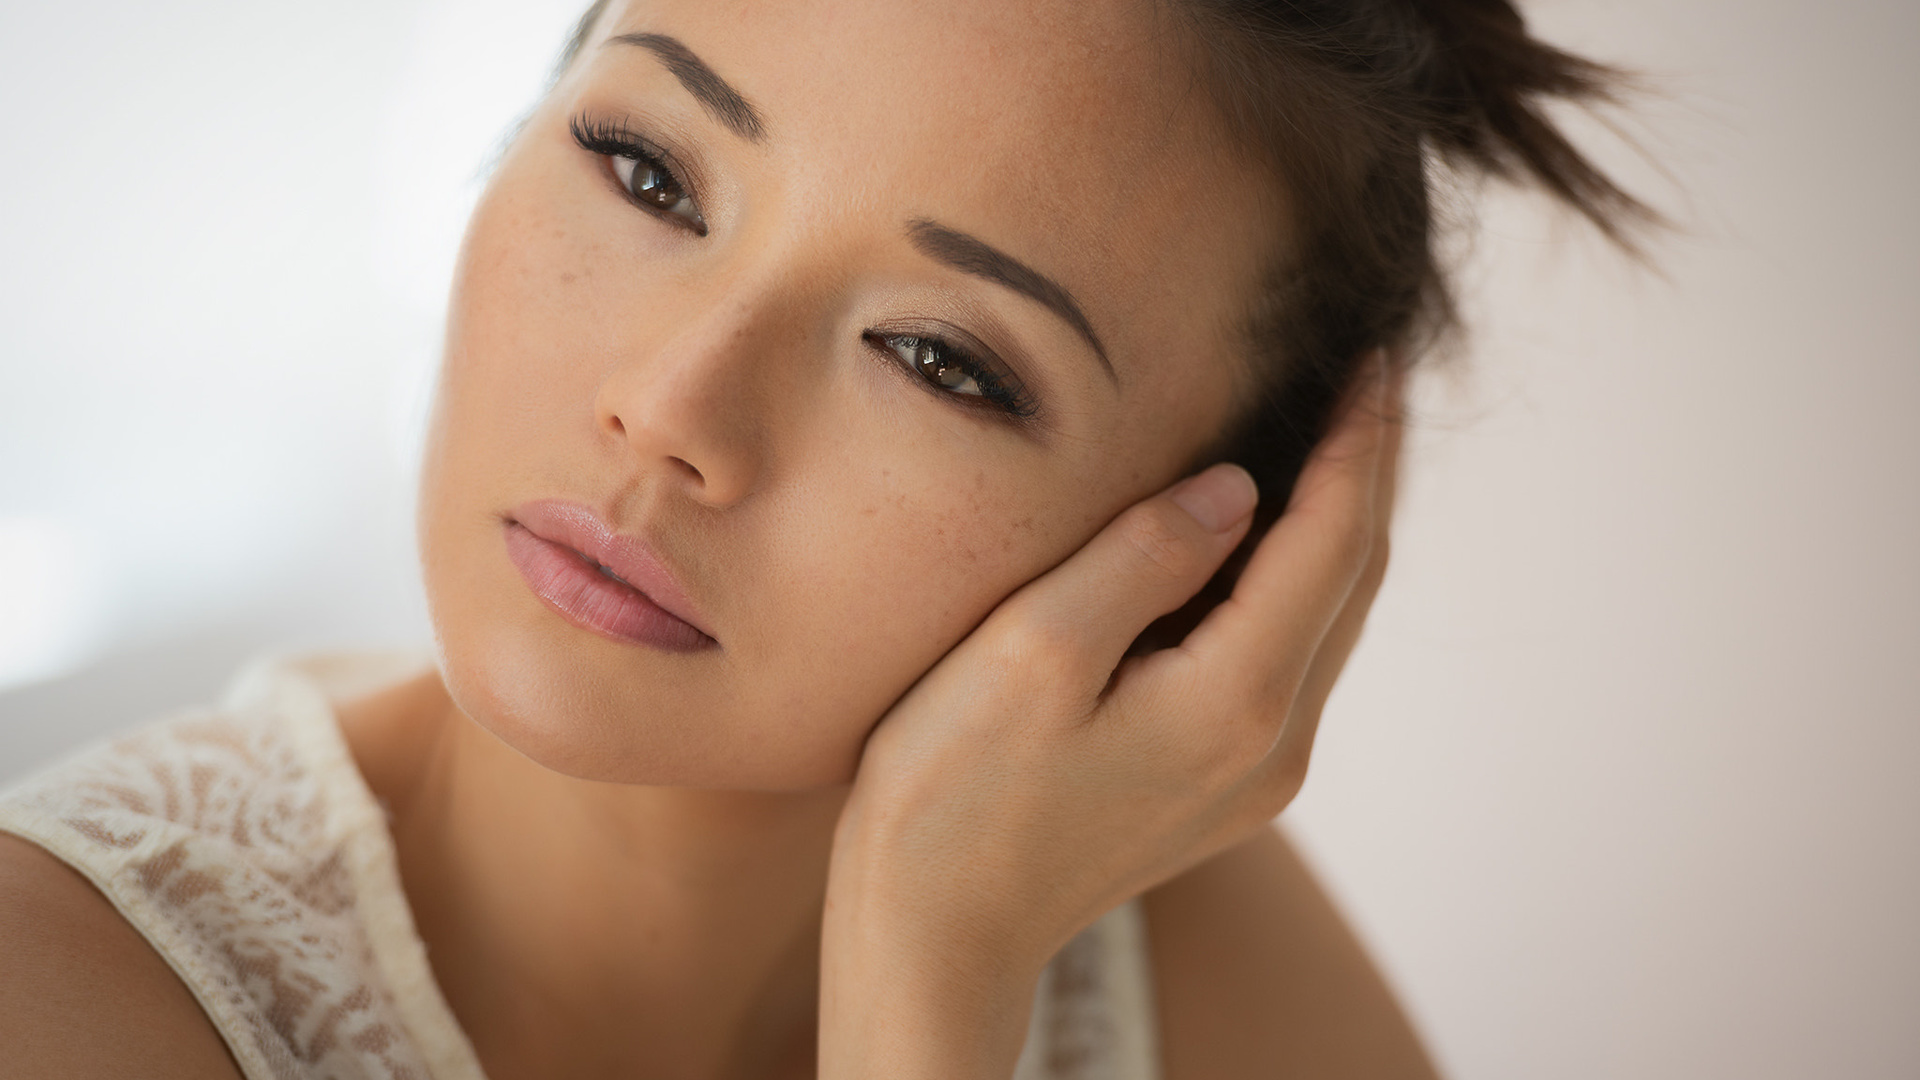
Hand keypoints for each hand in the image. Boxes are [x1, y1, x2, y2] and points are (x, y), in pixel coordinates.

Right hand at [820, 355, 1403, 1077]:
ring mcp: (1256, 775)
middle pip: (1354, 578)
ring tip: (1329, 436)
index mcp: (1235, 700)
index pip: (1333, 538)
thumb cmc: (952, 796)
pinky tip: (1261, 539)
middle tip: (1364, 375)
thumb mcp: (1030, 651)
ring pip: (1329, 620)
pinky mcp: (1224, 786)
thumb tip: (1235, 485)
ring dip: (1337, 526)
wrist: (935, 935)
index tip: (1373, 355)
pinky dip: (1294, 583)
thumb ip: (1143, 556)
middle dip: (1367, 470)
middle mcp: (1273, 744)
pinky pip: (1289, 659)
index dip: (1360, 440)